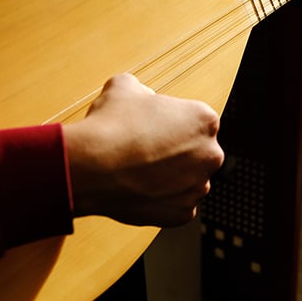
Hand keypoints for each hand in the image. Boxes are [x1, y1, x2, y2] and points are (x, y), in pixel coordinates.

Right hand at [62, 73, 223, 226]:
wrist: (91, 168)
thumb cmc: (110, 127)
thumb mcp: (124, 87)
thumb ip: (142, 89)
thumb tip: (140, 95)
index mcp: (204, 120)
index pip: (195, 120)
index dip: (172, 123)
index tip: (154, 127)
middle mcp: (210, 154)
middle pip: (196, 151)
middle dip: (175, 151)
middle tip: (146, 149)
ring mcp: (197, 187)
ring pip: (188, 179)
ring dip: (170, 176)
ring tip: (138, 170)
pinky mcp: (182, 214)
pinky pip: (175, 205)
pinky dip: (160, 200)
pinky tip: (139, 188)